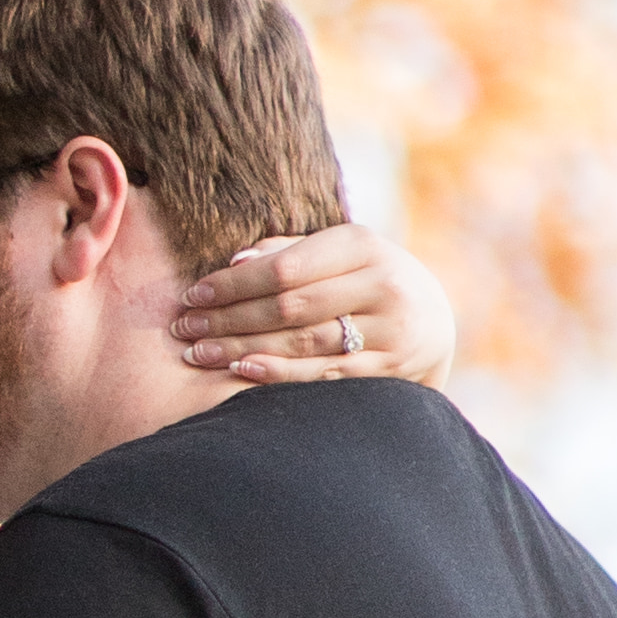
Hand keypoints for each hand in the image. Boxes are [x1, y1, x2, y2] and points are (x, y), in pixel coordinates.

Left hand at [172, 222, 455, 385]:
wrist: (433, 322)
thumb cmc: (364, 281)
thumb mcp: (339, 254)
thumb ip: (289, 252)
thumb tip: (235, 261)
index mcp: (363, 244)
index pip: (284, 267)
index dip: (233, 284)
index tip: (192, 295)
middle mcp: (382, 283)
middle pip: (288, 305)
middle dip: (228, 318)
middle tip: (184, 328)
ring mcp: (390, 329)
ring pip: (302, 341)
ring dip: (242, 348)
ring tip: (199, 353)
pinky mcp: (391, 368)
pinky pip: (324, 373)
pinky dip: (279, 373)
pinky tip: (240, 371)